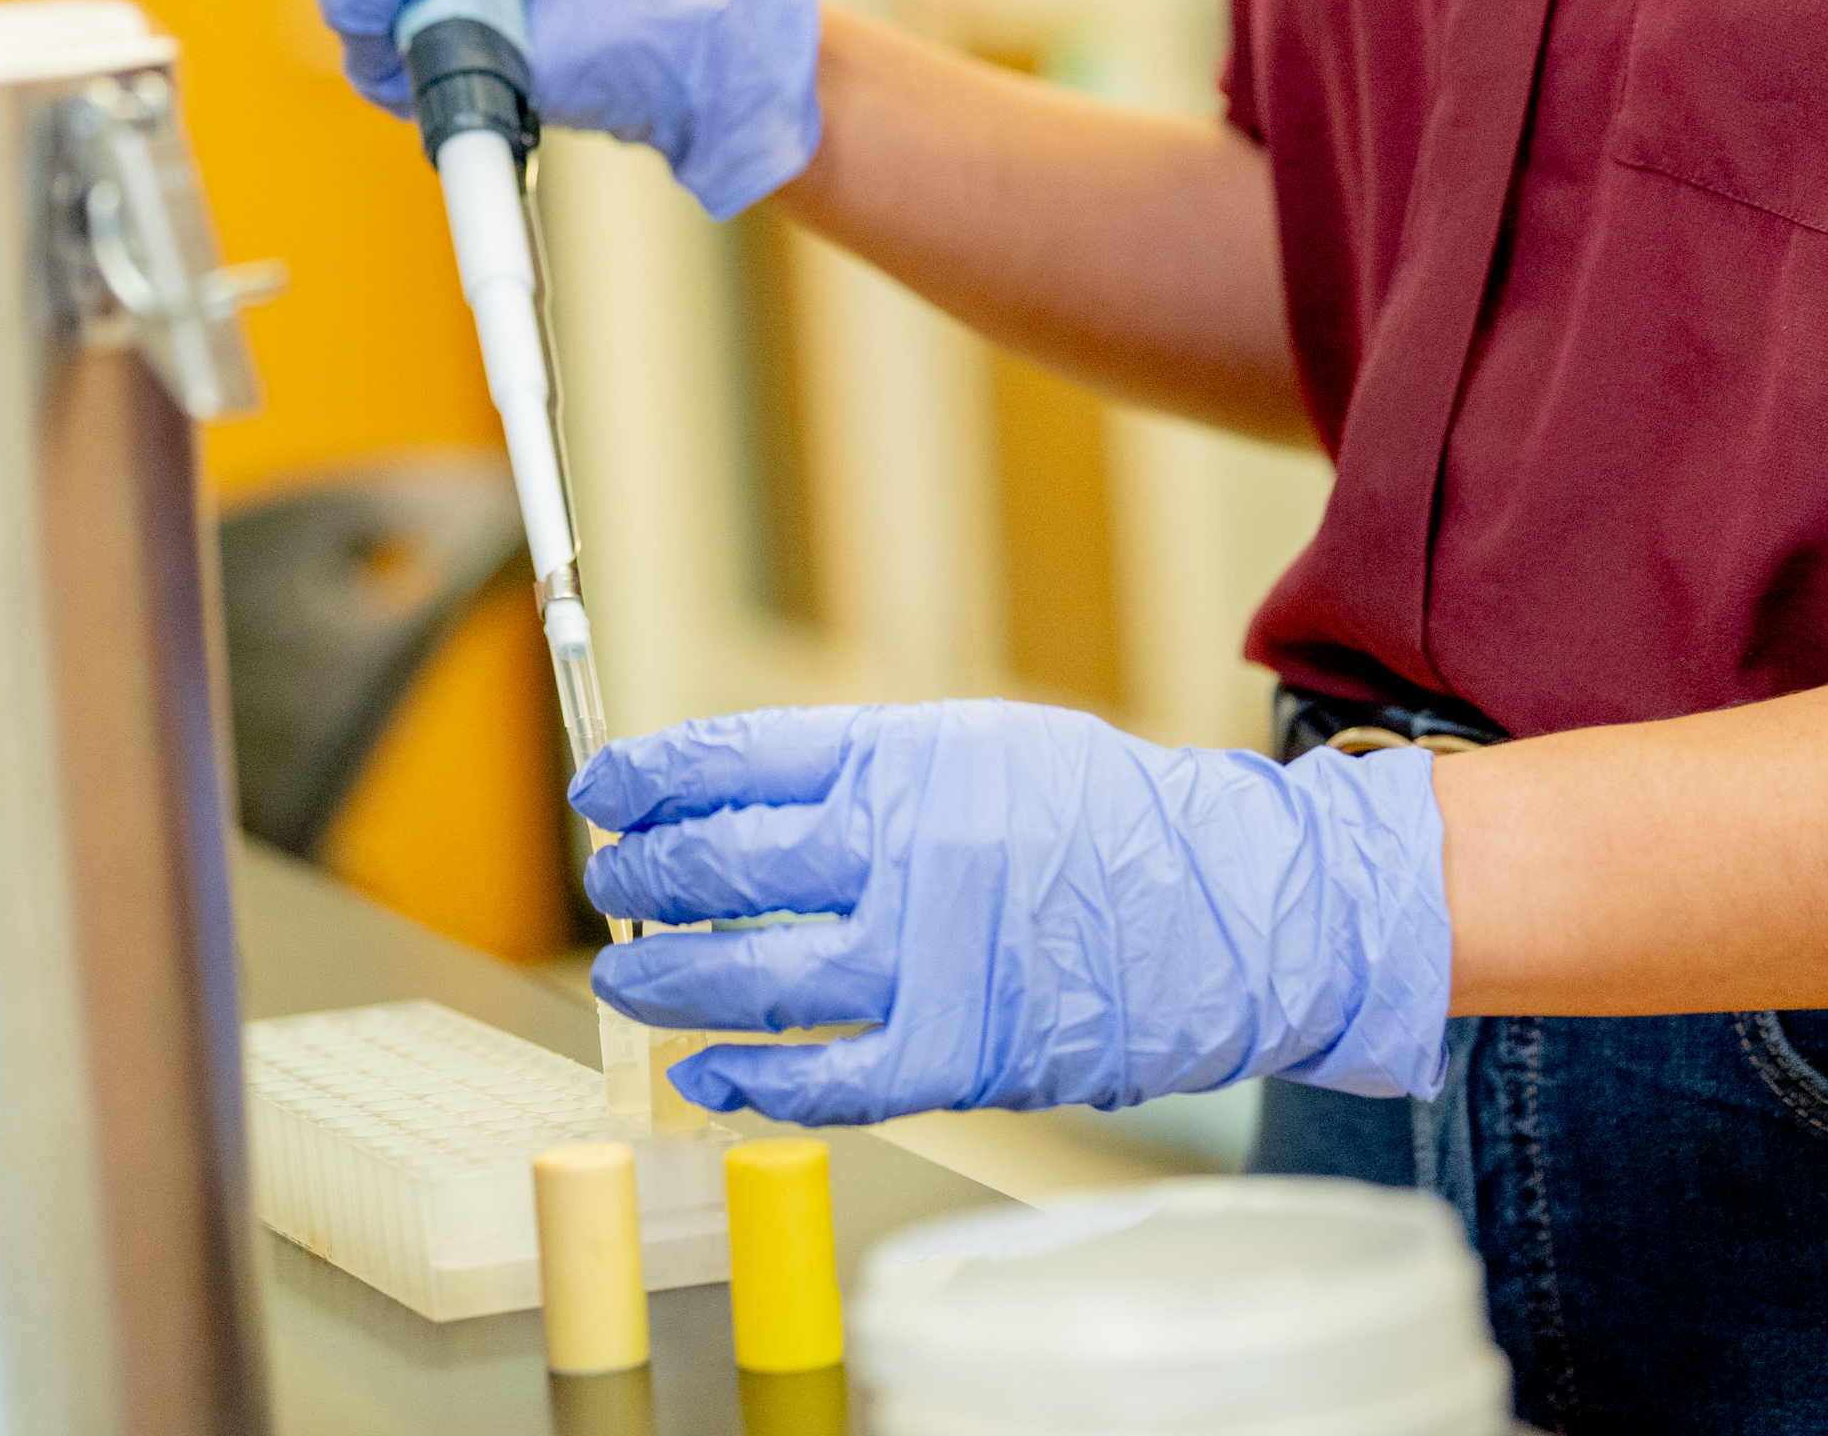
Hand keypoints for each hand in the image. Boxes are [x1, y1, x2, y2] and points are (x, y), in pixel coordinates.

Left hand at [575, 702, 1451, 1123]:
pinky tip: (706, 1078)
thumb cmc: (1098, 820)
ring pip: (752, 978)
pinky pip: (824, 1079)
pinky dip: (750, 1083)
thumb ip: (859, 769)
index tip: (599, 790)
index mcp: (904, 756)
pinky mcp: (957, 1053)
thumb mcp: (976, 745)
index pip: (733, 758)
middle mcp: (904, 850)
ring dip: (669, 984)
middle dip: (643, 881)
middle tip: (612, 886)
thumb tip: (725, 798)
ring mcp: (927, 958)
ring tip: (626, 983)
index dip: (647, 780)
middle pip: (723, 866)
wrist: (1228, 907)